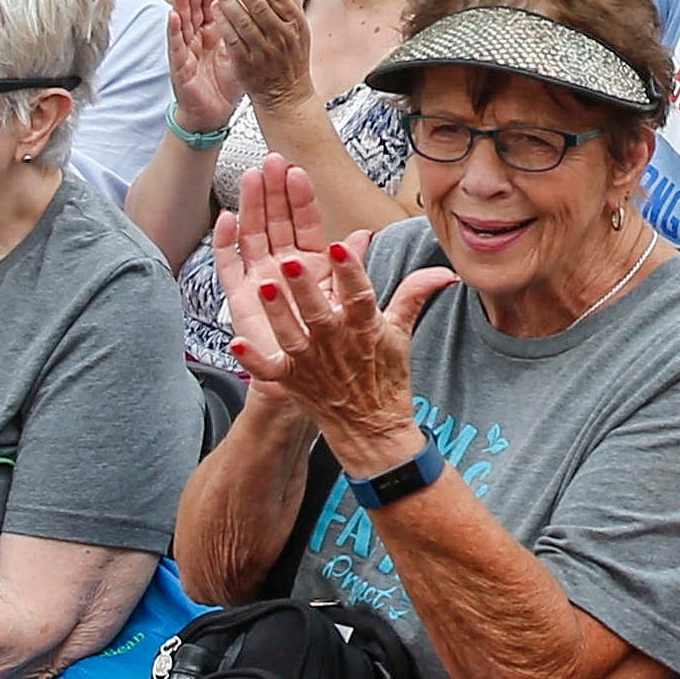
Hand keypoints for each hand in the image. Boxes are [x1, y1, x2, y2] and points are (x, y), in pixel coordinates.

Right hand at [167, 0, 248, 136]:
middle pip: (196, 8)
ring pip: (183, 22)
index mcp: (213, 33)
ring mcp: (186, 50)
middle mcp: (198, 38)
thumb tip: (263, 7)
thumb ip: (245, 29)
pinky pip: (176, 46)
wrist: (213, 113)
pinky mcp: (179, 66)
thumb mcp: (239, 51)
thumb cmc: (225, 83)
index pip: (213, 4)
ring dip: (181, 3)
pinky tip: (173, 16)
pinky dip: (174, 30)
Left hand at [212, 0, 312, 110]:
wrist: (286, 95)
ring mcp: (264, 52)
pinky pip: (233, 40)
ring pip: (244, 21)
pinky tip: (214, 8)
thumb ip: (288, 2)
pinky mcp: (247, 65)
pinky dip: (223, 23)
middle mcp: (282, 37)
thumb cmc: (290, 58)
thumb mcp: (299, 29)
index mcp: (295, 24)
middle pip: (259, 4)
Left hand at [213, 158, 457, 454]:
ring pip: (291, 335)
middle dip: (305, 288)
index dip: (350, 271)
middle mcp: (335, 343)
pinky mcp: (291, 380)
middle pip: (319, 312)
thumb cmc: (385, 378)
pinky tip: (235, 343)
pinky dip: (252, 360)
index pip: (359, 294)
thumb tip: (444, 271)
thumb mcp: (400, 334)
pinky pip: (269, 371)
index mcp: (363, 327)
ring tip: (263, 288)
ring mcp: (311, 363)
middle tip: (290, 261)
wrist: (372, 432)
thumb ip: (414, 295)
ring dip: (277, 314)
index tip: (340, 246)